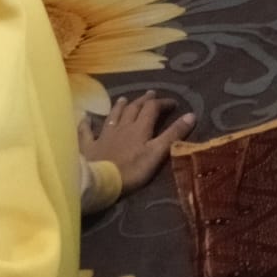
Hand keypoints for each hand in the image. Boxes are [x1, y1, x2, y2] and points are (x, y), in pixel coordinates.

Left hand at [77, 91, 196, 195]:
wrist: (100, 182)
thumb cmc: (131, 170)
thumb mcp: (157, 153)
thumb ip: (173, 134)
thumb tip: (191, 115)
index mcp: (139, 128)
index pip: (153, 109)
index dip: (163, 103)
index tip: (173, 103)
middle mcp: (122, 127)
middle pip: (133, 109)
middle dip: (143, 100)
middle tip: (150, 94)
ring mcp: (103, 135)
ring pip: (113, 116)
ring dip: (120, 106)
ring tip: (124, 99)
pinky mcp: (89, 146)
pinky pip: (86, 132)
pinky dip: (87, 123)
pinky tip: (85, 118)